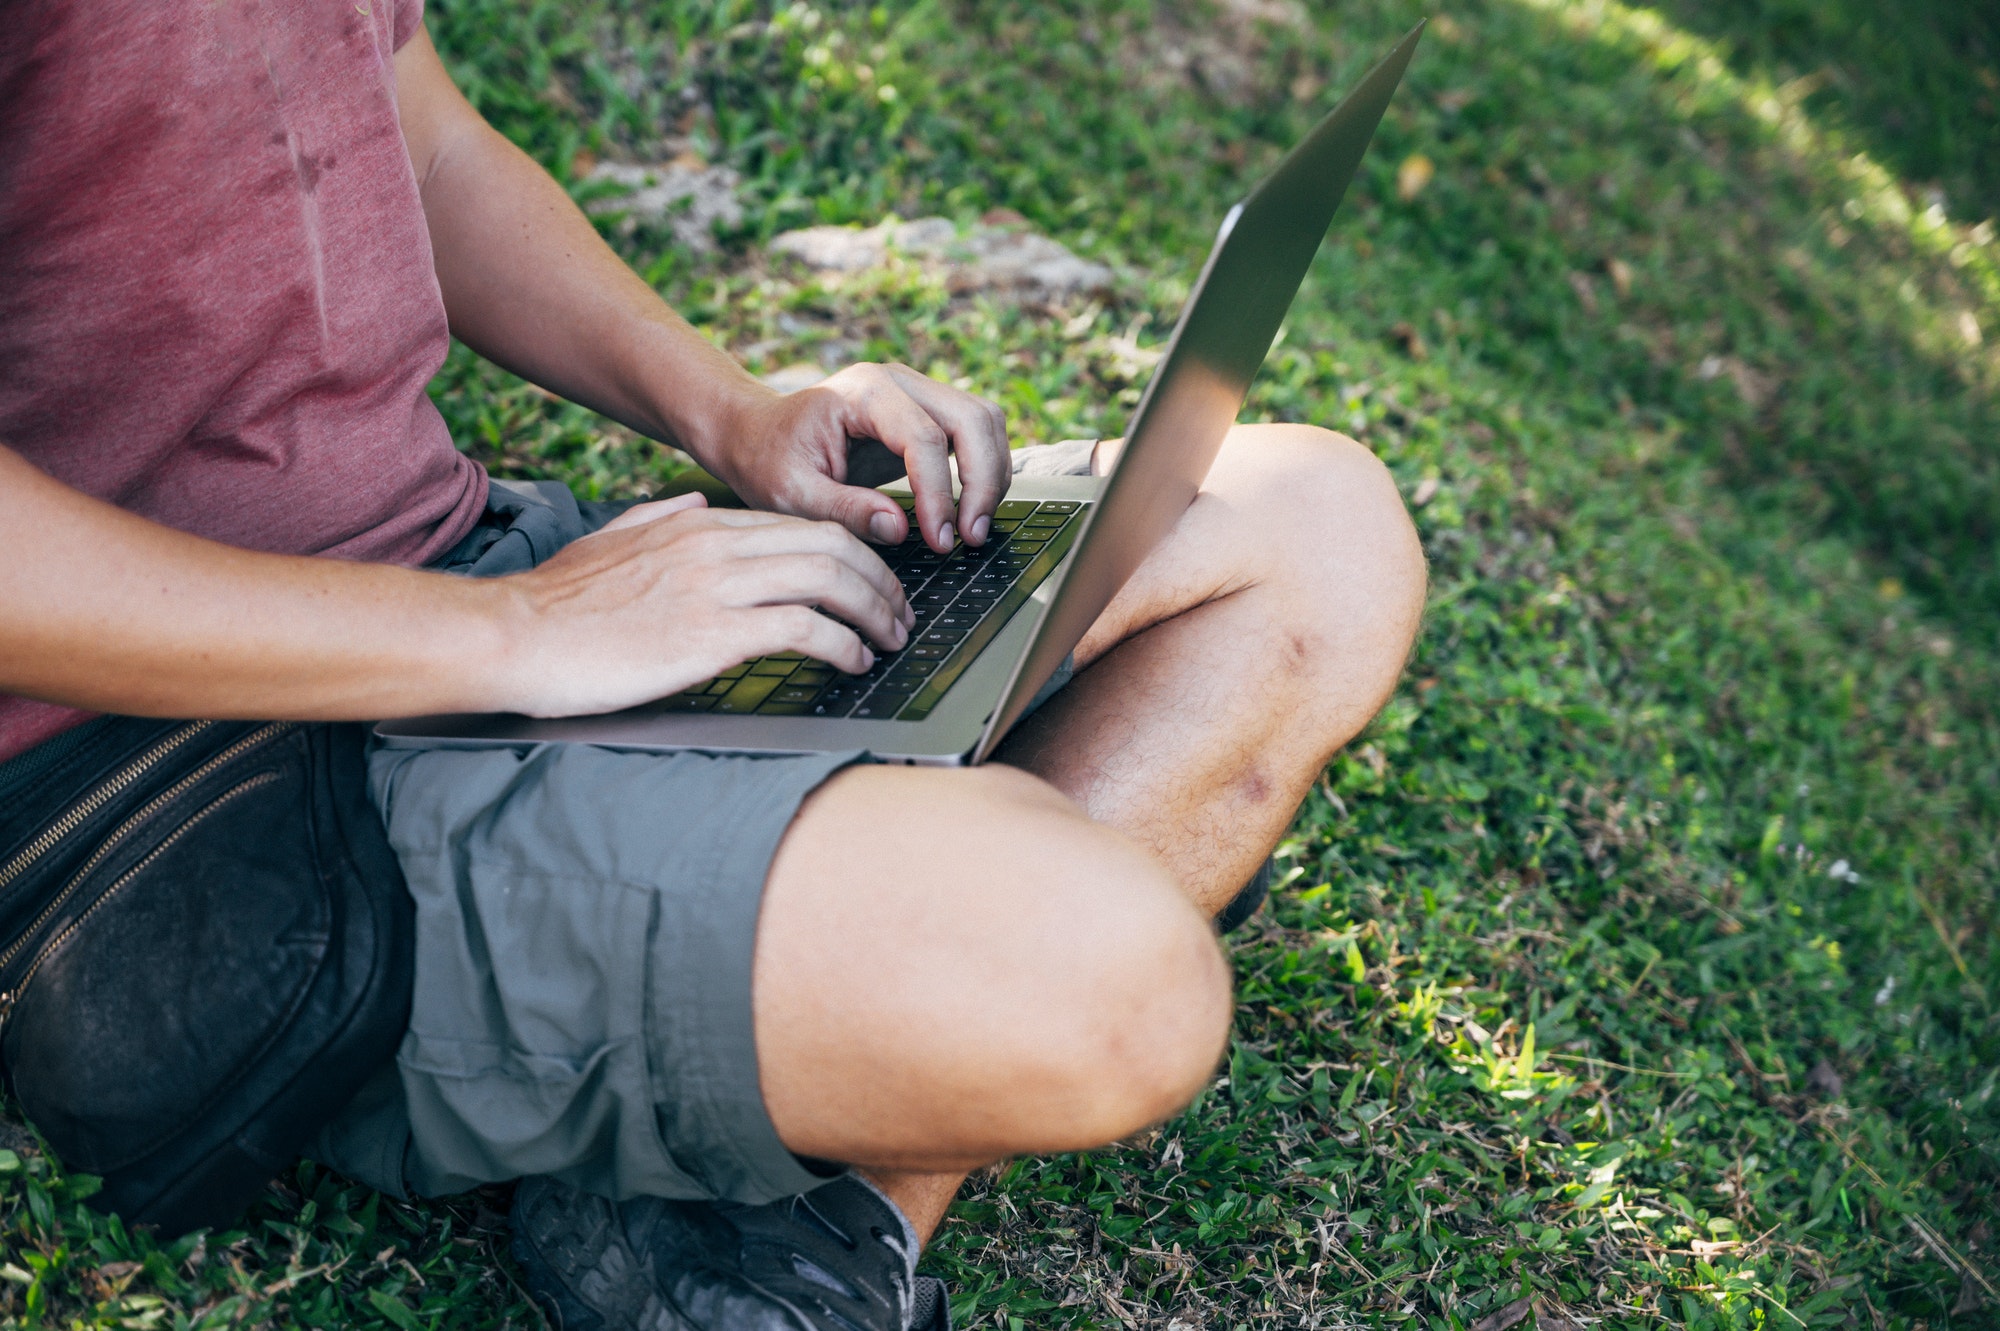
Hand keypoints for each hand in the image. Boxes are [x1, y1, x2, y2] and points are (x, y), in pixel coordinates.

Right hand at [490, 493, 914, 717]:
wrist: (513, 635)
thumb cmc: (555, 603)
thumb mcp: (609, 539)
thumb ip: (655, 516)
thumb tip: (691, 498)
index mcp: (696, 522)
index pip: (802, 525)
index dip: (852, 554)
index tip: (872, 585)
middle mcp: (715, 544)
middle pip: (832, 546)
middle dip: (880, 582)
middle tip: (900, 615)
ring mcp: (715, 587)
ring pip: (830, 580)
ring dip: (874, 613)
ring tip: (890, 640)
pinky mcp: (711, 635)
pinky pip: (804, 630)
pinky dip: (842, 645)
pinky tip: (853, 663)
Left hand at [700, 363, 1011, 553]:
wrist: (757, 434)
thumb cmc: (768, 460)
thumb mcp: (791, 493)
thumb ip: (844, 510)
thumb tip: (900, 528)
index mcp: (863, 391)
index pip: (925, 437)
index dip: (940, 493)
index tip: (940, 541)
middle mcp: (897, 381)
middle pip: (972, 418)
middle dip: (982, 481)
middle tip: (970, 537)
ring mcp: (916, 391)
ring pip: (985, 420)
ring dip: (991, 475)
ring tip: (972, 529)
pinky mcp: (925, 412)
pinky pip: (976, 431)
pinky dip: (984, 469)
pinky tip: (967, 510)